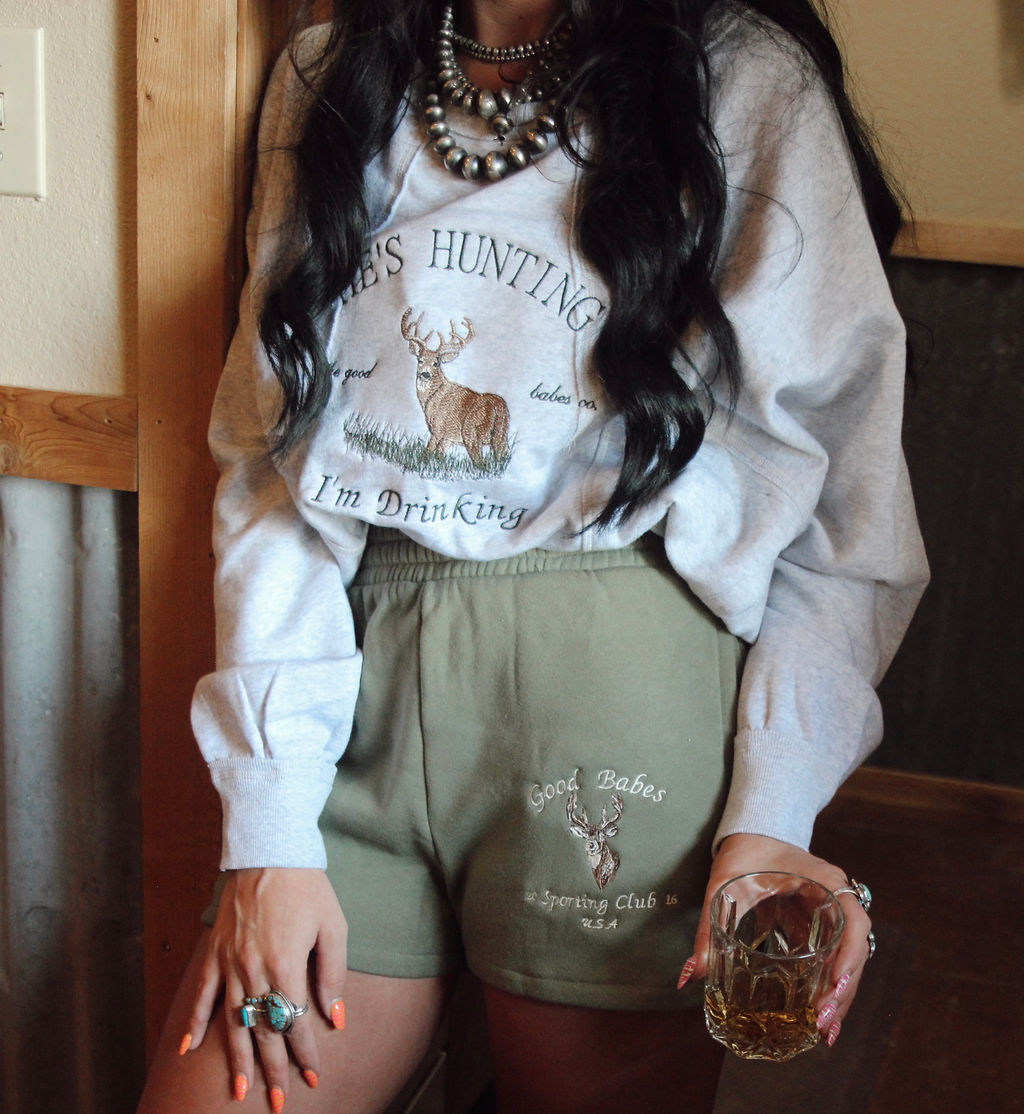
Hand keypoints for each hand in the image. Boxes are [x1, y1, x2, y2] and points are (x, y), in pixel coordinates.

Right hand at [180, 868, 348, 1106]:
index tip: (313, 1077)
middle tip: (277, 1103)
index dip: (305, 1053)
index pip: (296, 1022)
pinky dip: (195, 1024)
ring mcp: (230, 964)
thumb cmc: (308, 887)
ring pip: (232, 1023)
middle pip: (263, 1031)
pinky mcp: (214, 953)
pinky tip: (189, 1052)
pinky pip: (203, 996)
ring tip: (241, 1092)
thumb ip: (334, 974)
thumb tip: (335, 1018)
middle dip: (273, 1069)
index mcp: (286, 965)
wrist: (270, 850)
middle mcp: (254, 970)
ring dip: (237, 1060)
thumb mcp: (333, 927)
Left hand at [679, 833, 872, 1047]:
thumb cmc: (743, 851)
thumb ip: (707, 927)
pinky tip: (816, 1018)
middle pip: (856, 951)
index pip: (854, 922)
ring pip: (848, 961)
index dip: (850, 956)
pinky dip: (828, 988)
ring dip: (839, 996)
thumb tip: (691, 974)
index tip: (834, 986)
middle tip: (822, 1025)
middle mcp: (836, 900)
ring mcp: (831, 916)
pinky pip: (832, 960)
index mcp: (825, 881)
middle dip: (843, 991)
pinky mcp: (819, 929)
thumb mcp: (723, 884)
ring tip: (824, 1033)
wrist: (751, 831)